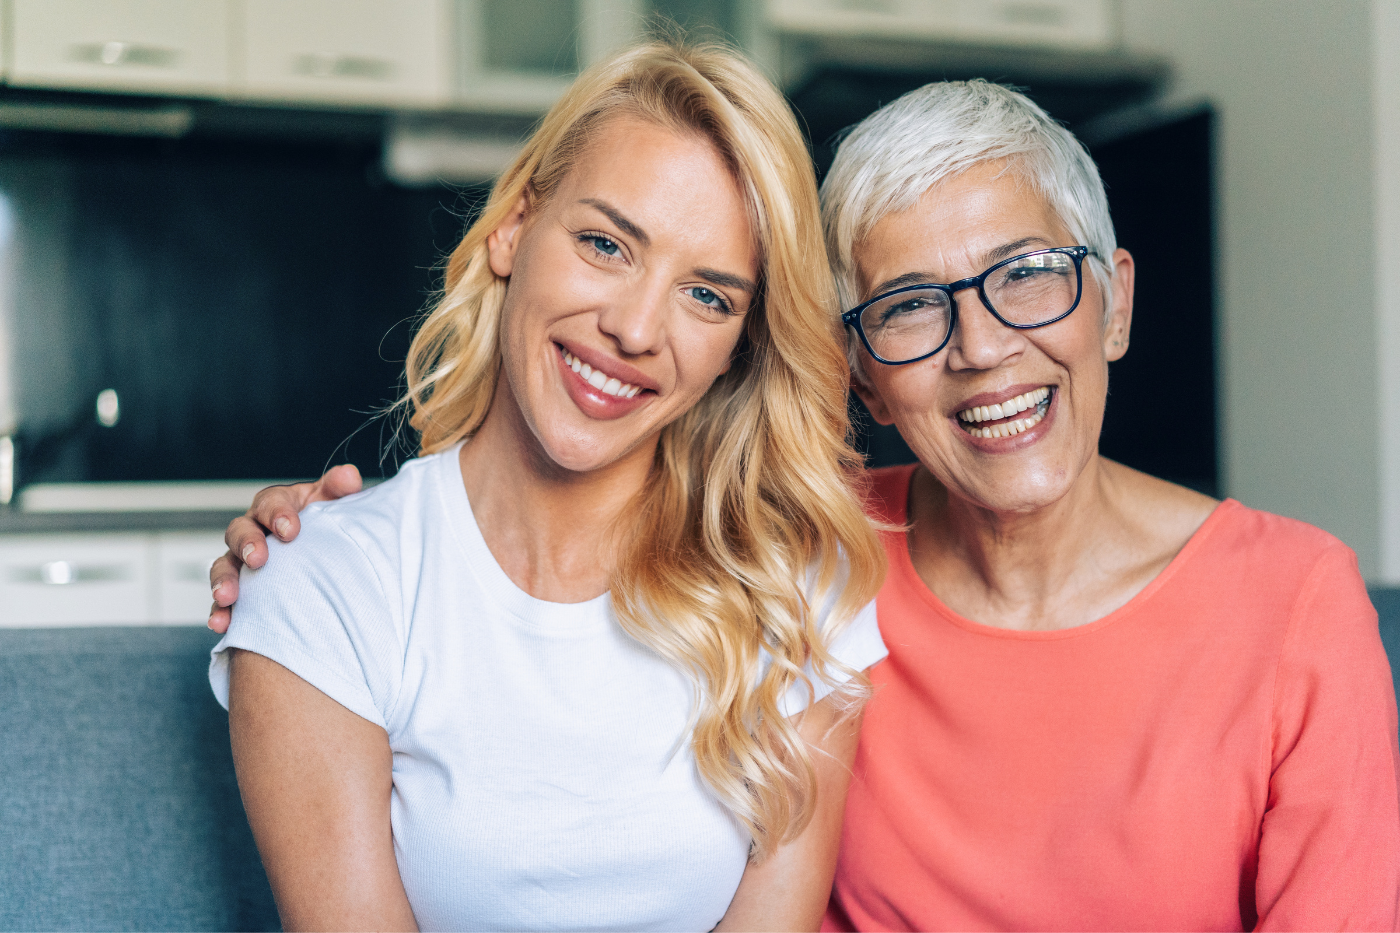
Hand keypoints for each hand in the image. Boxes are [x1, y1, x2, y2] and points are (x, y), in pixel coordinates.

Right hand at [207, 464, 362, 632]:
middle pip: (239, 532)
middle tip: (259, 559)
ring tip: (228, 598)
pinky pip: (223, 601)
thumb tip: (350, 477)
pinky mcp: (240, 590)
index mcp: (276, 506)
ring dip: (224, 581)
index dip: (278, 514)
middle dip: (247, 544)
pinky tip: (222, 624)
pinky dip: (220, 612)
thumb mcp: (334, 503)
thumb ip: (339, 489)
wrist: (325, 555)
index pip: (270, 503)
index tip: (290, 530)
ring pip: (224, 567)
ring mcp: (242, 561)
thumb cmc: (326, 524)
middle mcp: (254, 530)